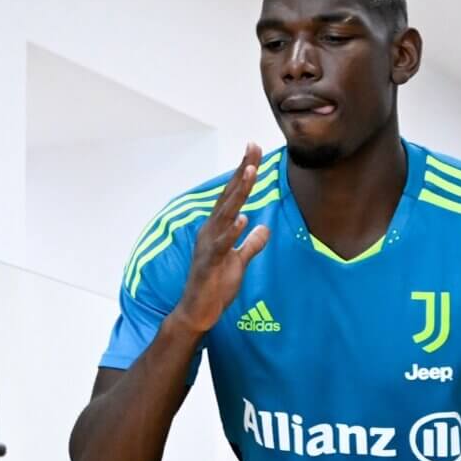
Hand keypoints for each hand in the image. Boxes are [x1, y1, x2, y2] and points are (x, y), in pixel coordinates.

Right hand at [169, 143, 271, 334]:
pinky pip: (221, 246)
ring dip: (238, 193)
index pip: (232, 196)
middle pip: (229, 196)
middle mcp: (210, 231)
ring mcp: (208, 246)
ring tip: (251, 172)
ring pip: (225, 214)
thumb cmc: (215, 287)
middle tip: (253, 147)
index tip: (254, 151)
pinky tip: (242, 219)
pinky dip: (231, 232)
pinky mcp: (209, 265)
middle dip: (242, 171)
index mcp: (217, 229)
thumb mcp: (239, 262)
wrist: (197, 313)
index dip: (243, 173)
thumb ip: (251, 245)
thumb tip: (263, 228)